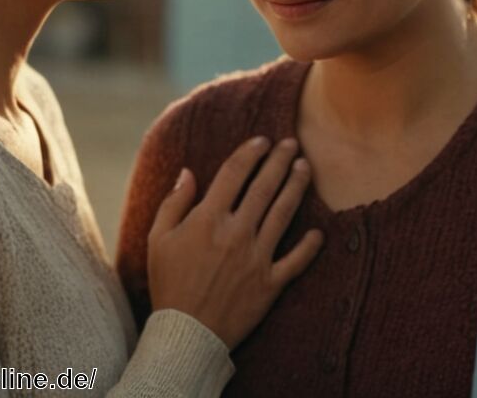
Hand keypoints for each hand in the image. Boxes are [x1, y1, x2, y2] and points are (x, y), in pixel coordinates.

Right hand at [146, 136, 323, 348]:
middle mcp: (236, 233)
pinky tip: (319, 232)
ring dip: (296, 187)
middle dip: (280, 160)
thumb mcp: (157, 241)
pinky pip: (296, 261)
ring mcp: (257, 258)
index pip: (234, 173)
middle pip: (264, 187)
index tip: (262, 140)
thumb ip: (174, 203)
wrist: (185, 336)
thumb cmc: (169, 285)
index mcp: (208, 220)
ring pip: (284, 214)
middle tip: (292, 143)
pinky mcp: (270, 284)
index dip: (250, 152)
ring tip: (305, 168)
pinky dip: (310, 246)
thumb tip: (188, 172)